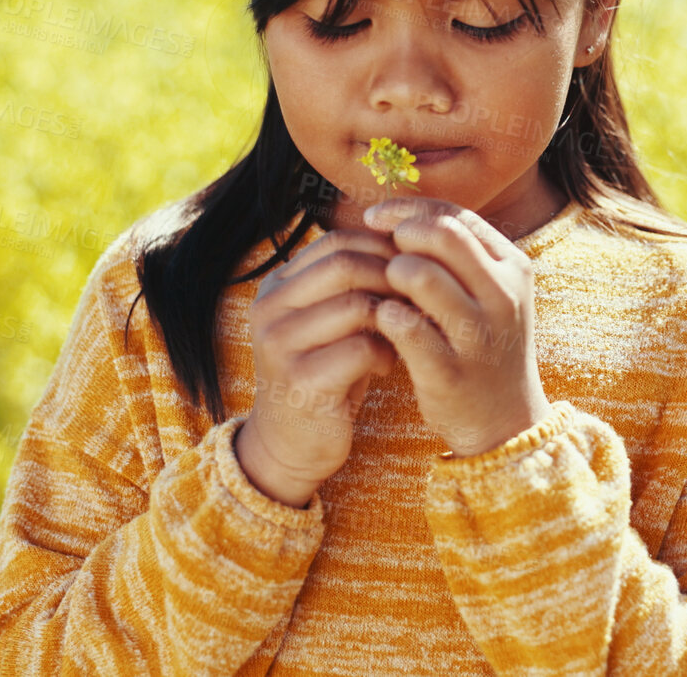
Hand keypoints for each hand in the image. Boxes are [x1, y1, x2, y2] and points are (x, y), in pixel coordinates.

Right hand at [238, 227, 403, 505]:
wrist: (292, 444)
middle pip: (345, 264)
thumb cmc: (324, 374)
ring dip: (392, 317)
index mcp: (276, 286)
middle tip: (417, 298)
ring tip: (402, 334)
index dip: (381, 248)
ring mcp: (279, 344)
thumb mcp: (330, 322)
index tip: (412, 268)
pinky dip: (386, 353)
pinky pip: (361, 349)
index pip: (336, 241)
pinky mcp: (300, 381)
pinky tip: (387, 366)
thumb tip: (408, 246)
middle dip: (391, 277)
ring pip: (356, 304)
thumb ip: (352, 286)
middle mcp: (269, 309)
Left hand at [363, 196, 552, 457]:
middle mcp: (502, 297)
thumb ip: (456, 255)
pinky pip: (405, 328)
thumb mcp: (487, 293)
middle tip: (379, 252)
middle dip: (400, 235)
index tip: (375, 216)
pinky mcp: (450, 373)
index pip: (457, 215)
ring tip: (384, 289)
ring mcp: (479, 336)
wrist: (504, 421)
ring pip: (421, 276)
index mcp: (513, 268)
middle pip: (442, 235)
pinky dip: (385, 316)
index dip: (409, 208)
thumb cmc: (483, 345)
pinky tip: (382, 321)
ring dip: (390, 274)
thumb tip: (399, 215)